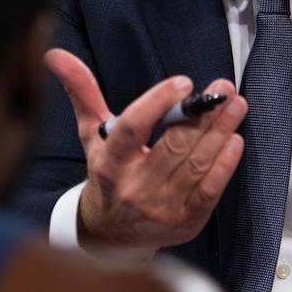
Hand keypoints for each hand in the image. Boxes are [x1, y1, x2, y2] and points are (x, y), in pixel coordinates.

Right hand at [44, 48, 245, 254]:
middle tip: (221, 89)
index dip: (158, 103)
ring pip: (197, 165)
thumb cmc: (106, 176)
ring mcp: (162, 207)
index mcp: (109, 163)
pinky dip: (225, 164)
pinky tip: (234, 140)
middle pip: (173, 146)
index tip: (182, 82)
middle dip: (202, 114)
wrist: (111, 236)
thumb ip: (82, 92)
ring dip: (220, 132)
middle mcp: (135, 187)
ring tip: (235, 105)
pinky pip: (210, 190)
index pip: (132, 128)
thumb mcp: (91, 135)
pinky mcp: (186, 221)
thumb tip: (56, 55)